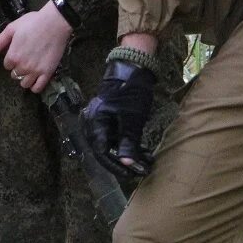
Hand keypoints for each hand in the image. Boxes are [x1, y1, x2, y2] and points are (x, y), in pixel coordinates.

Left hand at [0, 2, 72, 93]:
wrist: (55, 23)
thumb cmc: (33, 23)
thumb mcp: (12, 28)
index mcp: (13, 56)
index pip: (7, 65)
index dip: (11, 60)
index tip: (16, 54)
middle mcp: (23, 66)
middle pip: (15, 74)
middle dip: (17, 68)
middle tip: (24, 60)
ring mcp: (35, 71)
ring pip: (24, 83)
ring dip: (25, 78)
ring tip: (29, 70)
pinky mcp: (47, 73)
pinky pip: (38, 88)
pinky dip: (35, 87)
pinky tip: (35, 80)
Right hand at [83, 57, 158, 180]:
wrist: (133, 69)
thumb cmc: (130, 92)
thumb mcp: (131, 119)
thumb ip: (128, 143)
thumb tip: (127, 164)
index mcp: (94, 123)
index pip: (102, 152)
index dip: (117, 166)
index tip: (132, 174)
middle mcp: (94, 123)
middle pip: (106, 151)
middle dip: (125, 162)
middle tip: (142, 171)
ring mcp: (102, 121)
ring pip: (114, 145)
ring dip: (131, 154)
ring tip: (148, 161)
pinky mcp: (111, 119)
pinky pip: (118, 137)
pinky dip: (130, 144)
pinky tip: (145, 151)